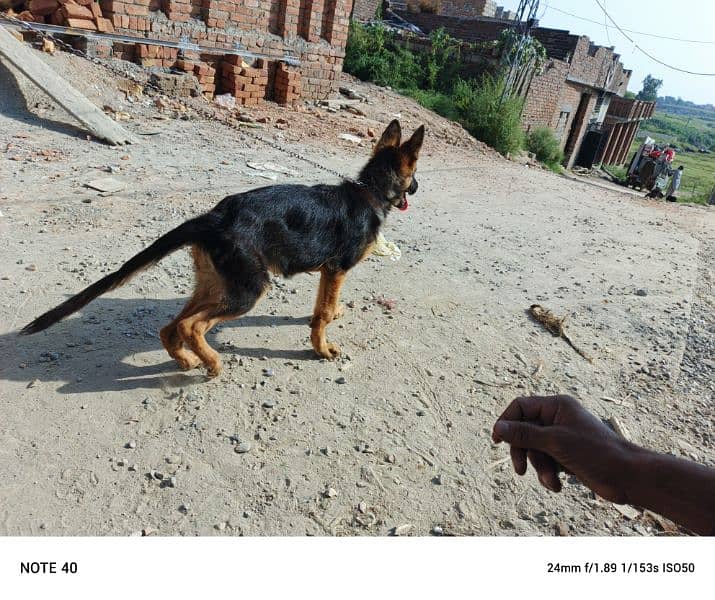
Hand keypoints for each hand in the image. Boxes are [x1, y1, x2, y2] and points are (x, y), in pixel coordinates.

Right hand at [492, 395, 635, 502]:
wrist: (627, 476)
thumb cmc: (596, 452)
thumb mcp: (555, 442)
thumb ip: (524, 434)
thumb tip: (497, 427)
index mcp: (556, 406)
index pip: (520, 407)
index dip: (506, 422)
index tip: (497, 440)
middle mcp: (557, 419)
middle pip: (523, 431)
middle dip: (523, 452)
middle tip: (519, 469)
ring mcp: (561, 438)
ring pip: (534, 450)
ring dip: (539, 468)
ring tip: (550, 481)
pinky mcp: (565, 456)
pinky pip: (544, 462)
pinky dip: (548, 475)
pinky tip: (557, 485)